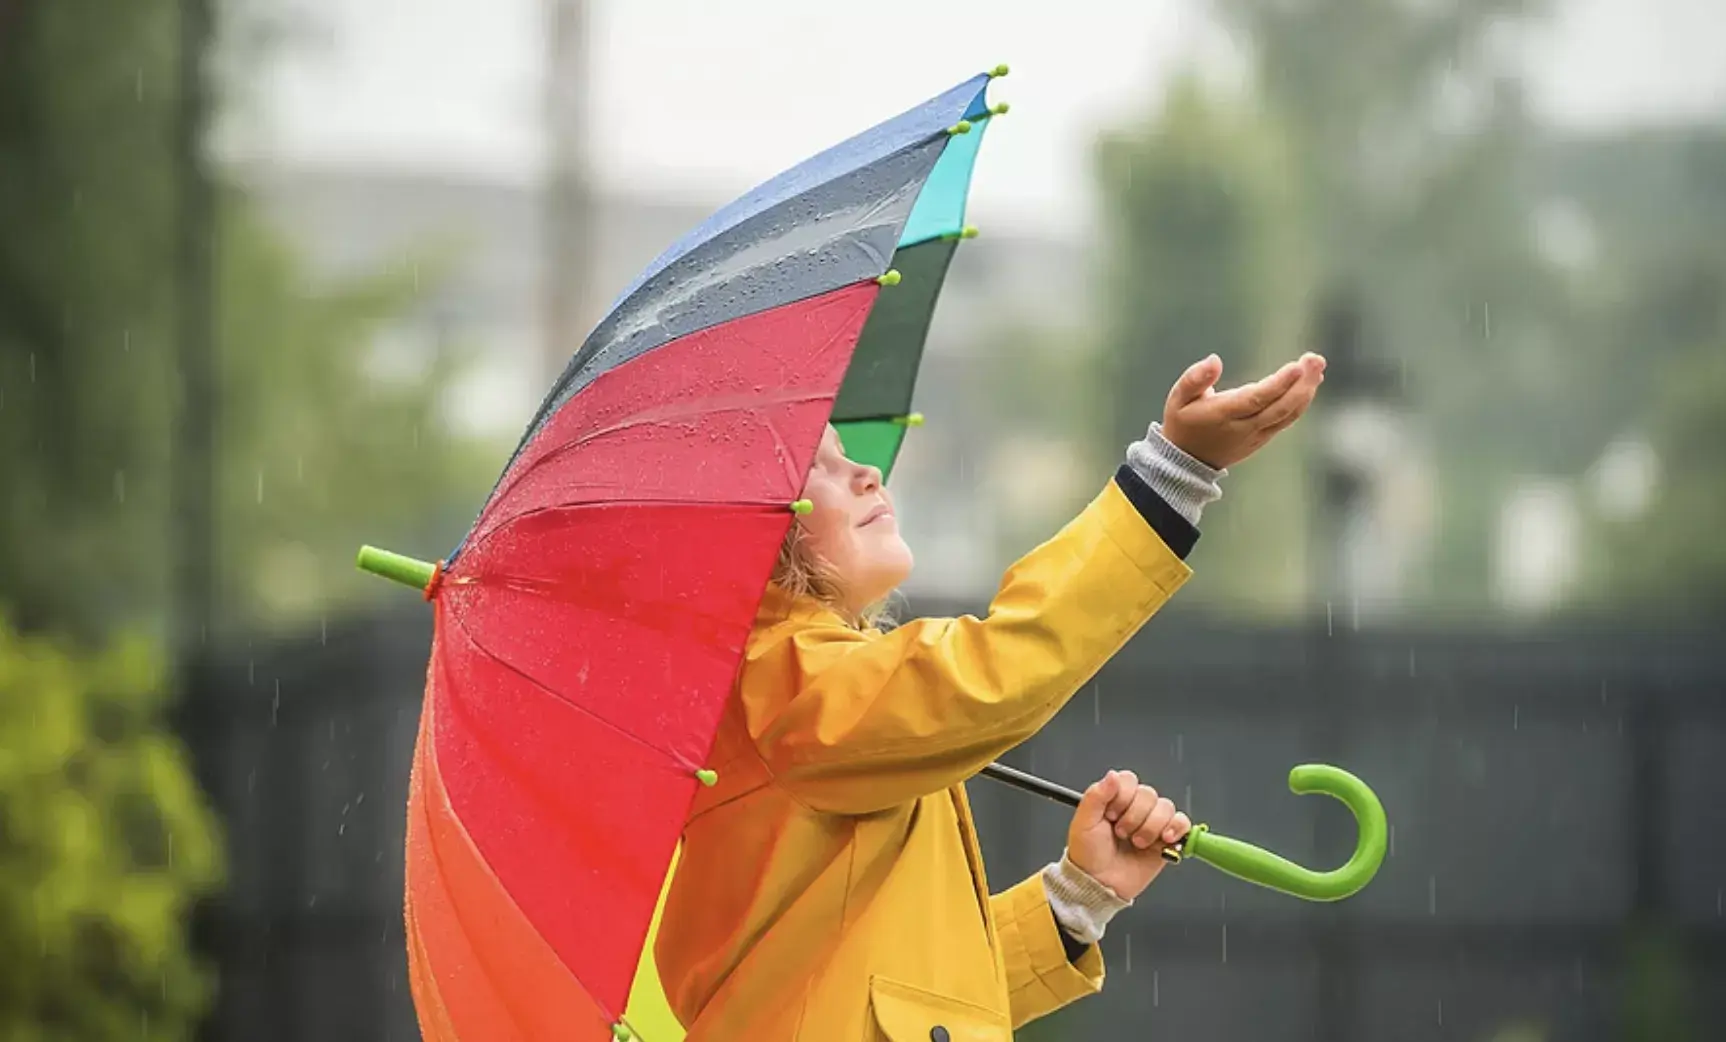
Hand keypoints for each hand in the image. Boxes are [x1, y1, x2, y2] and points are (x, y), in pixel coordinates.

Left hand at [1067, 770, 1191, 901]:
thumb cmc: (1088, 854)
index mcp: (1115, 799)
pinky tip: (1164, 839)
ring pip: (1166, 807)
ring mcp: (1152, 823)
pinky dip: (1177, 828)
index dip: (1123, 796)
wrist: (1100, 884)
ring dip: (1151, 826)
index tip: (1111, 814)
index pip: (1129, 780)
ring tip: (1137, 842)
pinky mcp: (1167, 839)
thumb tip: (1112, 776)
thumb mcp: (1084, 822)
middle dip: (1135, 816)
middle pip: (1149, 794)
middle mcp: (1135, 808)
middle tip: (1121, 833)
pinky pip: (1183, 823)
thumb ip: (1096, 796)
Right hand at [1161, 352, 1325, 469]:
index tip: (1297, 366)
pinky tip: (1310, 382)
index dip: (1279, 384)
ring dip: (1306, 391)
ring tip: (1318, 366)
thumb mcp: (1177, 398)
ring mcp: (1256, 435)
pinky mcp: (1263, 437)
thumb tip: (1215, 360)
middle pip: (1280, 407)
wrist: (1186, 462)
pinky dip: (1301, 401)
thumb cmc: (1182, 423)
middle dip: (1302, 383)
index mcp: (1223, 415)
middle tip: (1316, 358)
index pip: (1256, 399)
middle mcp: (1243, 428)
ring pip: (1288, 415)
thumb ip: (1195, 378)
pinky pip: (1286, 419)